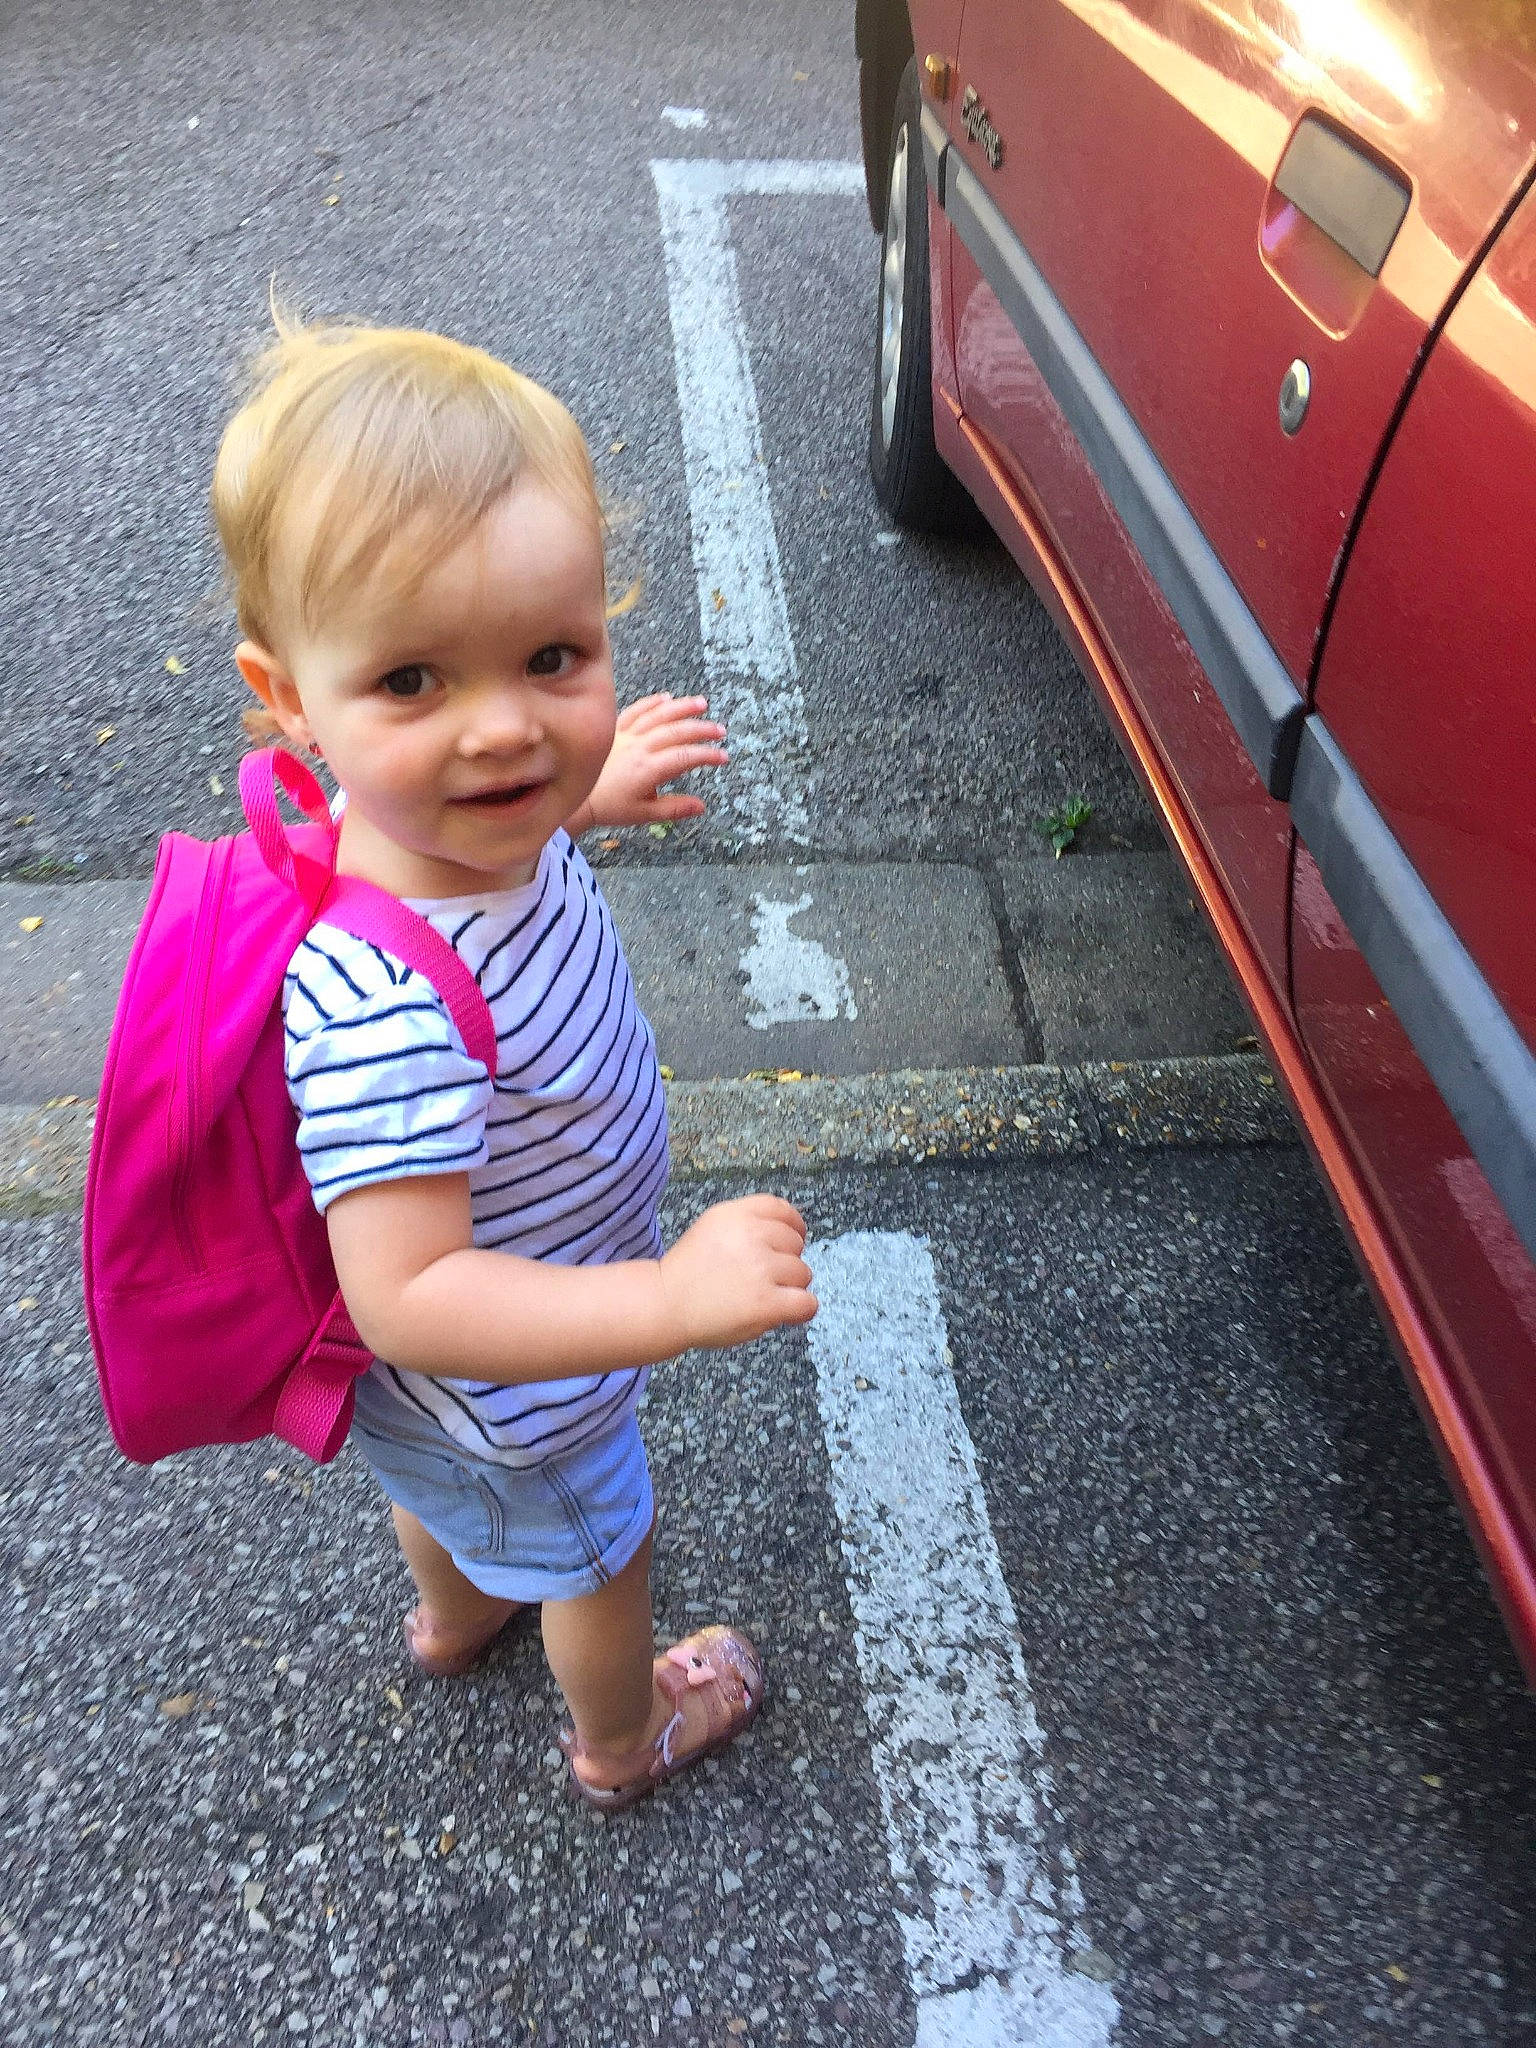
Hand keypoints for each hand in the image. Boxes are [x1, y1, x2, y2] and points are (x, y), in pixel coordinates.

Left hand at [572, 694, 727, 833]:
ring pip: (658, 715)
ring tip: (701, 703)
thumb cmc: (611, 807)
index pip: (685, 757)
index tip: (722, 756)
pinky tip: (667, 697)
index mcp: (648, 769)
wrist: (580, 798)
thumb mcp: (645, 814)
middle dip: (701, 729)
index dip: (707, 755)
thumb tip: (702, 806)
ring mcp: (626, 735)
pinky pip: (636, 710)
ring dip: (681, 707)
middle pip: (676, 731)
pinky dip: (652, 702)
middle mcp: (639, 747)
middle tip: (720, 730)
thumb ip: (674, 809)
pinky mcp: (615, 729)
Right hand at [657, 1195, 817, 1350]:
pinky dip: (801, 1310)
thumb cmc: (689, 1272)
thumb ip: (749, 1223)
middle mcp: (751, 1235)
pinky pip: (807, 1303)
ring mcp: (760, 1269)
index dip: (793, 1226)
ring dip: (790, 1287)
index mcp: (736, 1214)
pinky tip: (785, 1312)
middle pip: (796, 1243)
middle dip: (786, 1260)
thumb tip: (791, 1232)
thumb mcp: (714, 1227)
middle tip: (761, 1277)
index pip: (782, 1209)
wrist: (666, 1305)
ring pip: (803, 1273)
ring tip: (762, 1295)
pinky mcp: (766, 1302)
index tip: (791, 1241)